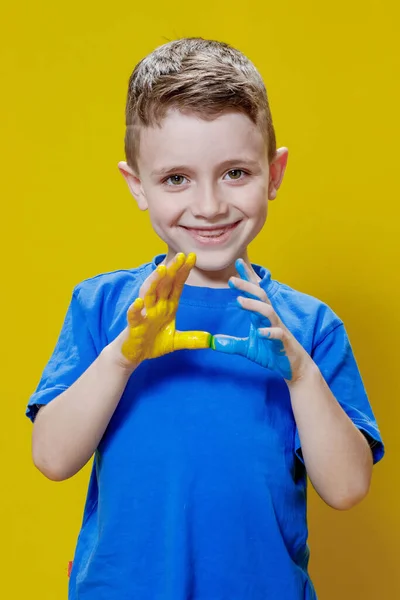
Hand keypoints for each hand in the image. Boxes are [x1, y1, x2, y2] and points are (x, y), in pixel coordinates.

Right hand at [120, 253, 211, 364]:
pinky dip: (135, 309)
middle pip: (164, 284)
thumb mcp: (176, 341)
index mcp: (167, 306)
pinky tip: (139, 303)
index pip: (176, 285)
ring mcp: (144, 315)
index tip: (193, 257)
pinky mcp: (134, 327)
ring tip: (162, 269)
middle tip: (181, 256)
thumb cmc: (152, 342)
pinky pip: (133, 316)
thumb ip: (192, 339)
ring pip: (148, 294)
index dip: (183, 271)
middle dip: (172, 270)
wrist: (133, 354)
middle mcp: (156, 306)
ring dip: (154, 281)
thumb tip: (210, 340)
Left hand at [211, 259, 312, 382]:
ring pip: (268, 311)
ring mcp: (278, 329)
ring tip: (240, 301)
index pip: (254, 293)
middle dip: (247, 286)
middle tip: (232, 279)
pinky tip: (260, 332)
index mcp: (261, 316)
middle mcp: (270, 318)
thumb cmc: (273, 353)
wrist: (294, 367)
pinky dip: (269, 332)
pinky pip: (278, 334)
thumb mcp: (248, 348)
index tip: (238, 263)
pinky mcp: (284, 342)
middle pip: (260, 297)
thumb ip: (232, 344)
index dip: (247, 278)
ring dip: (254, 305)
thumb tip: (214, 342)